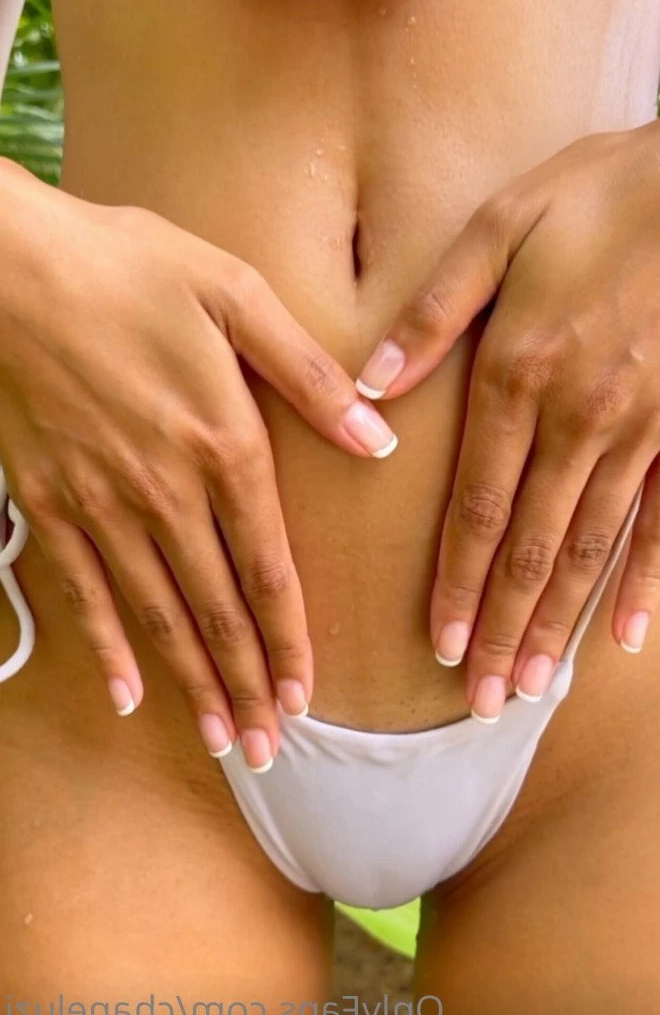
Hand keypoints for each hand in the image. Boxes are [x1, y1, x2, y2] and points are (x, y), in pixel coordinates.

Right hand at [0, 159, 396, 767]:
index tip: (307, 697)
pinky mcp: (50, 502)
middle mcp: (165, 490)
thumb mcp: (237, 294)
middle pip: (218, 610)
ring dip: (192, 684)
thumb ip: (310, 375)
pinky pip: (82, 591)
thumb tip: (378, 437)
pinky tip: (126, 696)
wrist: (11, 265)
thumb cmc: (129, 266)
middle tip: (269, 749)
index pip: (269, 568)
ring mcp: (102, 503)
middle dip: (248, 685)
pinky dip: (106, 647)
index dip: (290, 639)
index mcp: (223, 443)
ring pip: (158, 615)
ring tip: (220, 742)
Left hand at [356, 120, 659, 720]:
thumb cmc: (604, 190)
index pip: (476, 506)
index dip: (455, 583)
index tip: (440, 647)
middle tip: (482, 700)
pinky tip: (626, 640)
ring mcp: (643, 430)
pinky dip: (645, 584)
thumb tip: (367, 387)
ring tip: (533, 687)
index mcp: (519, 371)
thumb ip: (432, 311)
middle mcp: (578, 417)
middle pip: (529, 547)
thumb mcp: (503, 222)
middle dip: (502, 628)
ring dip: (557, 624)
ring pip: (589, 550)